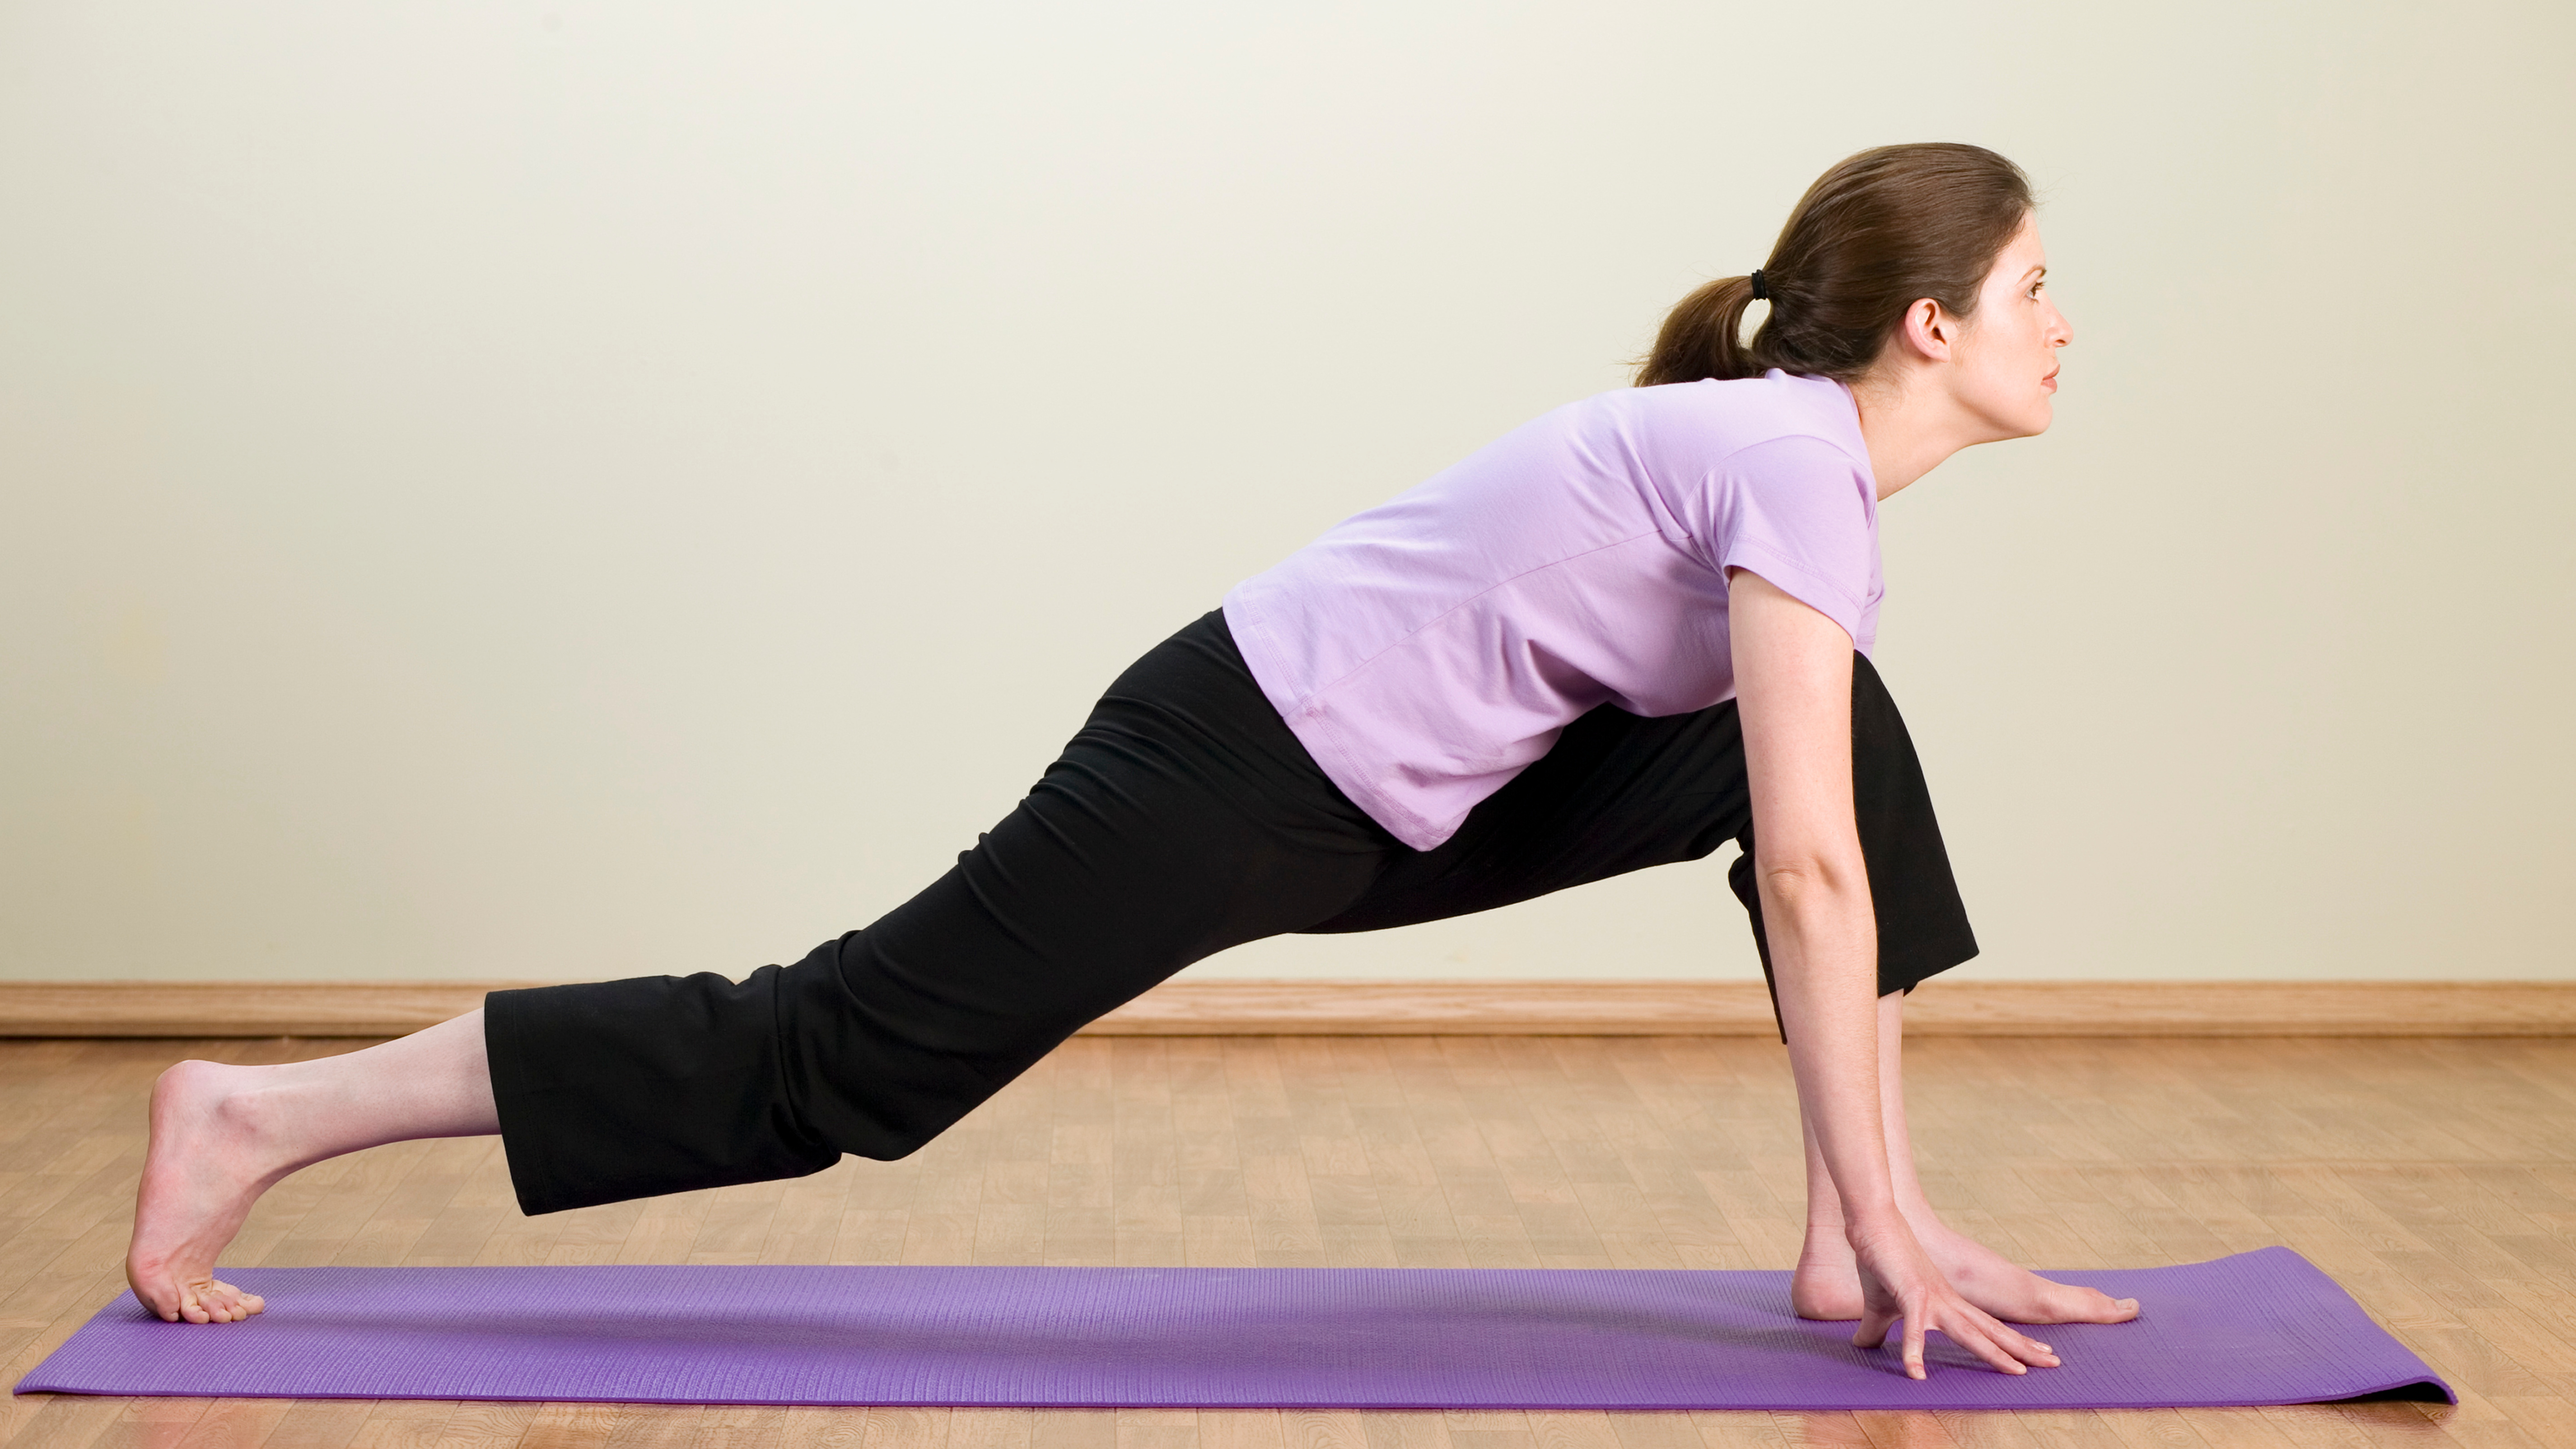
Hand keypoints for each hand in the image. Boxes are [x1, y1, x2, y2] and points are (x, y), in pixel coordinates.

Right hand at [1847, 1213, 2061, 1378]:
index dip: (2013, 1340)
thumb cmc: (1879, 1261)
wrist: (1873, 1223)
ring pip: (1970, 1332)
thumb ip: (1876, 1329)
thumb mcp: (1878, 1305)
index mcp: (1947, 1301)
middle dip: (2023, 1348)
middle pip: (1992, 1330)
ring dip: (1995, 1353)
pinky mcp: (1910, 1295)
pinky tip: (1916, 1375)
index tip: (2041, 1352)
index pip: (1987, 1325)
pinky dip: (1914, 1353)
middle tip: (2054, 1363)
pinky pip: (1914, 1330)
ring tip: (2018, 1372)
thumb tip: (1861, 1345)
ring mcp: (1932, 1298)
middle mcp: (1948, 1301)